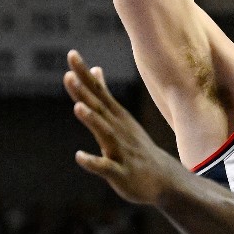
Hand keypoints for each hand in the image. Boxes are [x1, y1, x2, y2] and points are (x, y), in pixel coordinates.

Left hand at [64, 49, 185, 205]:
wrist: (163, 180)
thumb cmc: (137, 147)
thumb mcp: (120, 116)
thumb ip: (103, 93)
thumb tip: (94, 69)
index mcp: (116, 117)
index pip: (98, 91)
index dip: (84, 74)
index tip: (72, 54)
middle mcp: (118, 130)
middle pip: (99, 108)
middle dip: (84, 92)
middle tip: (69, 74)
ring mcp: (120, 151)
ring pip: (105, 134)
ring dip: (93, 121)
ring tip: (79, 107)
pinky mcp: (121, 173)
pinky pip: (106, 167)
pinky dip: (93, 162)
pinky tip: (79, 156)